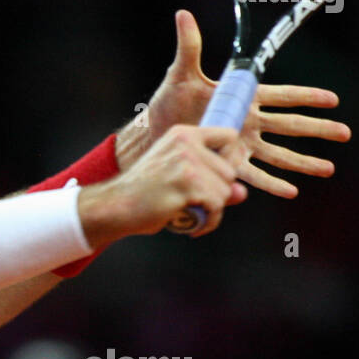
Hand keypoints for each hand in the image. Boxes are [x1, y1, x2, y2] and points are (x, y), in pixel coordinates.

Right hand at [80, 124, 247, 247]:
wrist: (116, 206)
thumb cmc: (146, 194)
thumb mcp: (179, 179)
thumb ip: (211, 181)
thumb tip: (242, 193)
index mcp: (183, 134)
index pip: (229, 136)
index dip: (230, 158)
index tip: (216, 177)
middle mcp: (186, 143)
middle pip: (230, 171)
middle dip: (218, 193)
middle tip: (194, 204)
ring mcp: (187, 163)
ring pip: (225, 191)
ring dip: (212, 210)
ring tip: (190, 214)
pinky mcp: (187, 184)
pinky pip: (216, 207)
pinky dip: (208, 221)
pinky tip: (190, 224)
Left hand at [118, 10, 351, 196]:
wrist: (153, 130)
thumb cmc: (169, 101)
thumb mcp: (180, 73)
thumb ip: (189, 46)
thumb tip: (183, 14)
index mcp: (242, 97)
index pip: (282, 96)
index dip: (307, 97)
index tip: (333, 99)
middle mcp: (247, 122)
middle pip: (290, 126)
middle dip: (318, 129)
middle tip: (345, 133)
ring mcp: (241, 144)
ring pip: (279, 154)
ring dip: (303, 162)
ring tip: (328, 169)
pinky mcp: (228, 163)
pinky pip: (254, 175)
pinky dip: (271, 184)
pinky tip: (291, 190)